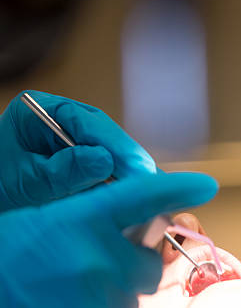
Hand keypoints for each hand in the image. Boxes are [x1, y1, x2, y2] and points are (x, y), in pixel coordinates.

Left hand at [0, 90, 155, 211]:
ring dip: (126, 173)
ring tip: (145, 192)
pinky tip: (129, 196)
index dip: (116, 146)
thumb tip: (105, 161)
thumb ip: (62, 171)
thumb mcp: (25, 182)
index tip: (137, 168)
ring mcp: (70, 143)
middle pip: (104, 135)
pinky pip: (105, 171)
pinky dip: (117, 185)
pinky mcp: (78, 165)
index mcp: (38, 111)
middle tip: (149, 183)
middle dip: (127, 160)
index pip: (87, 121)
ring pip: (109, 153)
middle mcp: (58, 121)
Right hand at [0, 171, 217, 307]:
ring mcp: (93, 306)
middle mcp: (97, 260)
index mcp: (83, 220)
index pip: (142, 196)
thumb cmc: (1, 254)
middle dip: (131, 269)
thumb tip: (127, 229)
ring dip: (105, 302)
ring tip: (63, 297)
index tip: (206, 184)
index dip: (178, 188)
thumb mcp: (43, 219)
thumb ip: (90, 221)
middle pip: (147, 270)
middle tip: (98, 267)